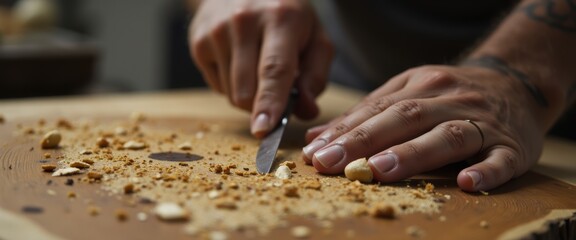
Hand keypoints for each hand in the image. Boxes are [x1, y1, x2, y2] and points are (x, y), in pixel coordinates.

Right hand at [189, 0, 332, 137]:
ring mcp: (216, 31)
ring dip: (249, 95)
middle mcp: (244, 22)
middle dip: (263, 106)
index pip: (274, 69)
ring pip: (231, 94)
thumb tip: (306, 111)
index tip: (263, 130)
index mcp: (281, 18)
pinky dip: (232, 85)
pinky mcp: (198, 41)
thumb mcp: (315, 38)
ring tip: (257, 66)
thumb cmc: (287, 17)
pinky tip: (239, 60)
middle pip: (247, 91)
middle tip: (277, 91)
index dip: (269, 103)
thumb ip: (316, 77)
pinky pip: (217, 87)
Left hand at [302, 65, 544, 191]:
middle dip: (364, 141)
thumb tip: (318, 136)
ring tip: (380, 170)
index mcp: (421, 85)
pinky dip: (486, 170)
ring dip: (413, 153)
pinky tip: (467, 182)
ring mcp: (482, 121)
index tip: (315, 153)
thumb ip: (367, 113)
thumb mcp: (410, 91)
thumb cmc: (452, 95)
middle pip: (404, 118)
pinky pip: (500, 158)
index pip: (377, 109)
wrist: (519, 83)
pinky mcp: (511, 145)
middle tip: (331, 162)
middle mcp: (450, 99)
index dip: (345, 131)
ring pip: (447, 135)